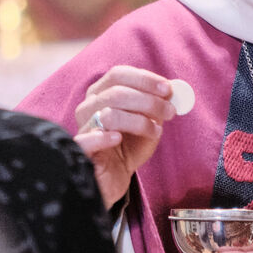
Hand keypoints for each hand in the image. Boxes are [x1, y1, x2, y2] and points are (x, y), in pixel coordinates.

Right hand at [73, 65, 179, 207]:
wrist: (115, 178)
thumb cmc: (129, 147)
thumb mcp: (148, 124)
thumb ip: (157, 106)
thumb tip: (174, 89)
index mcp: (101, 93)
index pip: (118, 74)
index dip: (144, 79)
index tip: (168, 89)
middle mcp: (88, 107)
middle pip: (116, 92)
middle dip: (148, 100)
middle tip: (169, 111)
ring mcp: (82, 128)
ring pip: (109, 114)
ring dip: (139, 121)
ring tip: (155, 133)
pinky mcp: (79, 150)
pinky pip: (89, 139)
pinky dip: (105, 137)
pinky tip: (119, 139)